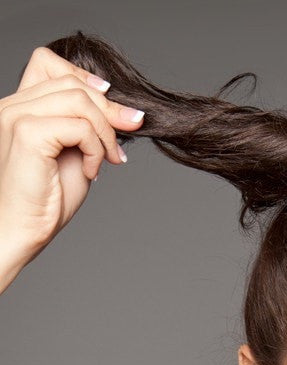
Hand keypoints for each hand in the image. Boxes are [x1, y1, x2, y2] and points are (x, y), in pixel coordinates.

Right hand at [0, 46, 144, 292]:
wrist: (22, 232)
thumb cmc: (44, 202)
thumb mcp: (74, 155)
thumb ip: (88, 129)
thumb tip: (126, 113)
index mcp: (18, 108)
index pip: (48, 62)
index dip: (84, 76)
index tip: (111, 102)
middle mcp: (11, 105)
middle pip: (72, 82)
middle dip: (109, 110)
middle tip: (123, 143)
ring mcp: (15, 116)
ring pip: (79, 99)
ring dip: (105, 132)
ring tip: (109, 160)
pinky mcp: (26, 133)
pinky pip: (79, 125)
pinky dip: (95, 148)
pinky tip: (92, 171)